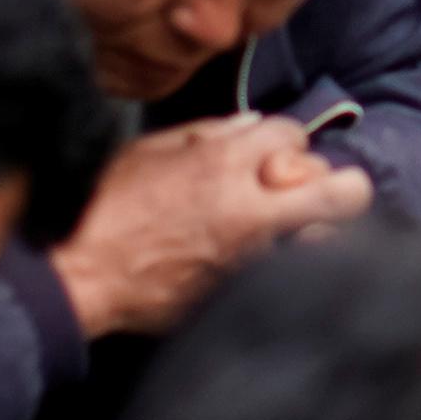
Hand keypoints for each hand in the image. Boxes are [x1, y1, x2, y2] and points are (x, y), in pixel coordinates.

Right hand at [51, 119, 368, 340]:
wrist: (77, 275)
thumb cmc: (102, 207)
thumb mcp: (147, 151)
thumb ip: (206, 134)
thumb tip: (249, 126)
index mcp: (220, 164)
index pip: (294, 135)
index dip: (287, 143)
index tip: (273, 156)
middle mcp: (248, 209)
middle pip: (343, 189)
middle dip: (337, 184)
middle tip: (316, 190)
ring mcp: (252, 259)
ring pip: (330, 239)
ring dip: (321, 229)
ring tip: (301, 229)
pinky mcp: (242, 294)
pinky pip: (293, 274)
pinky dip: (292, 264)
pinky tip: (273, 261)